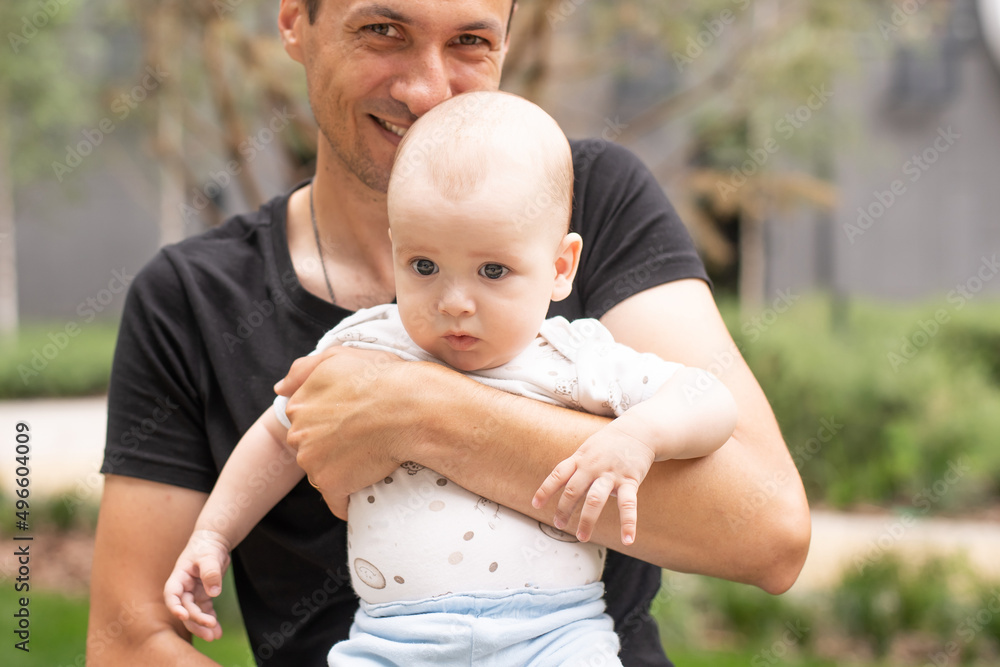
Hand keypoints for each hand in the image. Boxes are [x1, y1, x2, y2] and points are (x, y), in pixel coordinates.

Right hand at [163, 530, 231, 641]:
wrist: (214, 542)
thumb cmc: (207, 546)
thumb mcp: (209, 556)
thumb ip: (211, 572)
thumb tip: (214, 592)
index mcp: (179, 577)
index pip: (172, 594)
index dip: (175, 606)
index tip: (182, 615)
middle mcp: (184, 588)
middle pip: (185, 607)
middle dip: (196, 619)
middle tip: (209, 627)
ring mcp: (193, 593)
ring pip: (194, 613)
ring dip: (202, 625)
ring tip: (214, 636)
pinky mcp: (203, 595)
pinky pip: (206, 611)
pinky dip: (211, 619)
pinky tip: (217, 631)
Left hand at [276, 346, 425, 514]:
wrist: (411, 408)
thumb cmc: (382, 378)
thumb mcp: (338, 356)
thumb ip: (303, 370)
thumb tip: (279, 389)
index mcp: (298, 404)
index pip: (306, 422)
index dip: (331, 422)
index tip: (354, 420)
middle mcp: (297, 434)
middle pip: (311, 448)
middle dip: (332, 447)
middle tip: (365, 438)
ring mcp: (312, 461)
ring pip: (323, 473)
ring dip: (343, 471)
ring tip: (372, 457)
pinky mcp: (331, 484)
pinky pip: (338, 501)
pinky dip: (351, 499)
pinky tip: (369, 485)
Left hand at [532, 421, 655, 544]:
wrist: (638, 430)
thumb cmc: (609, 444)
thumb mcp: (588, 450)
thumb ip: (576, 468)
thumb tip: (563, 489)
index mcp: (580, 459)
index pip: (558, 475)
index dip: (545, 490)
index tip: (536, 505)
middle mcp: (592, 467)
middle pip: (573, 490)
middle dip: (564, 509)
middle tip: (558, 525)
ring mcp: (611, 474)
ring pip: (595, 500)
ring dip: (587, 520)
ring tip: (582, 537)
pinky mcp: (630, 480)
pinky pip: (628, 505)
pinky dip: (628, 523)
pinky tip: (627, 540)